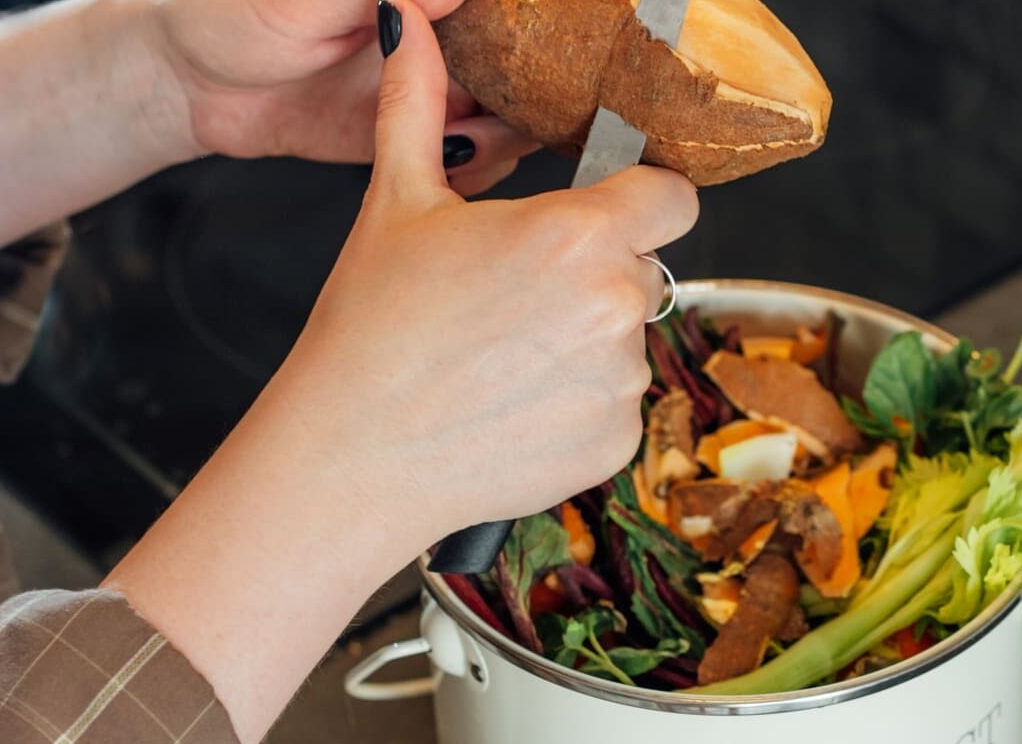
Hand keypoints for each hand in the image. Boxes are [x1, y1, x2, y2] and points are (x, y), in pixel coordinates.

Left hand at [142, 0, 534, 193]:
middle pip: (515, 68)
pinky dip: (473, 171)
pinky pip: (460, 163)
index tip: (560, 48)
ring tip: (486, 140)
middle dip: (536, 91)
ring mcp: (423, 98)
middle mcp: (434, 46)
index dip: (535, 33)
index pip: (498, 16)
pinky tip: (459, 168)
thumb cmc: (232, 16)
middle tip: (538, 109)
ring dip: (508, 134)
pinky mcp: (404, 147)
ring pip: (498, 118)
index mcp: (420, 2)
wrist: (186, 86)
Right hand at [277, 1, 697, 525]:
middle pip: (645, 267)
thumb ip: (416, 104)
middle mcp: (614, 303)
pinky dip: (578, 404)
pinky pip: (616, 403)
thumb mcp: (395, 203)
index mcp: (576, 233)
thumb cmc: (367, 334)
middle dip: (595, 275)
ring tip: (502, 359)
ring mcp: (621, 378)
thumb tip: (404, 23)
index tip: (605, 214)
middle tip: (513, 299)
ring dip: (584, 342)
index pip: (672, 194)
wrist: (350, 459)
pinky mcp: (615, 440)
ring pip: (628, 338)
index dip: (641, 199)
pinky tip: (512, 405)